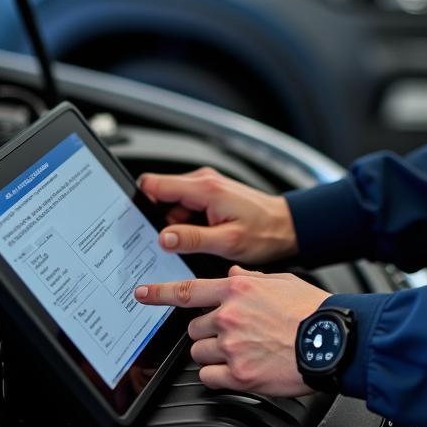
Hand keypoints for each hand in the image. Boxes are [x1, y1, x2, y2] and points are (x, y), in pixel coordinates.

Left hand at [134, 266, 328, 394]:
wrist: (330, 340)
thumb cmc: (311, 309)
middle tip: (234, 332)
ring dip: (214, 352)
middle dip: (208, 330)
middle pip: (194, 327)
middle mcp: (229, 316)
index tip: (141, 293)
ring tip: (243, 349)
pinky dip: (219, 375)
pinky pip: (209, 376)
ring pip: (200, 352)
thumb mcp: (281, 280)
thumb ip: (250, 278)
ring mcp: (231, 347)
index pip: (187, 291)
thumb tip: (231, 276)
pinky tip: (239, 368)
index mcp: (238, 290)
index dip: (158, 293)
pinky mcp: (238, 375)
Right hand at [138, 167, 298, 263]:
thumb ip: (193, 239)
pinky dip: (188, 225)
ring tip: (201, 242)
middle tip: (180, 244)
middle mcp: (203, 182)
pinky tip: (204, 238)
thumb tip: (163, 238)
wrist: (287, 226)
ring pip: (173, 206)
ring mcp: (207, 188)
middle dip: (163, 222)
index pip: (154, 184)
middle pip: (161, 198)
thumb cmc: (265, 232)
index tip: (139, 226)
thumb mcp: (228, 242)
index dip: (142, 204)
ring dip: (178, 226)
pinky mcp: (211, 196)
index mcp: (204, 188)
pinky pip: (186, 209)